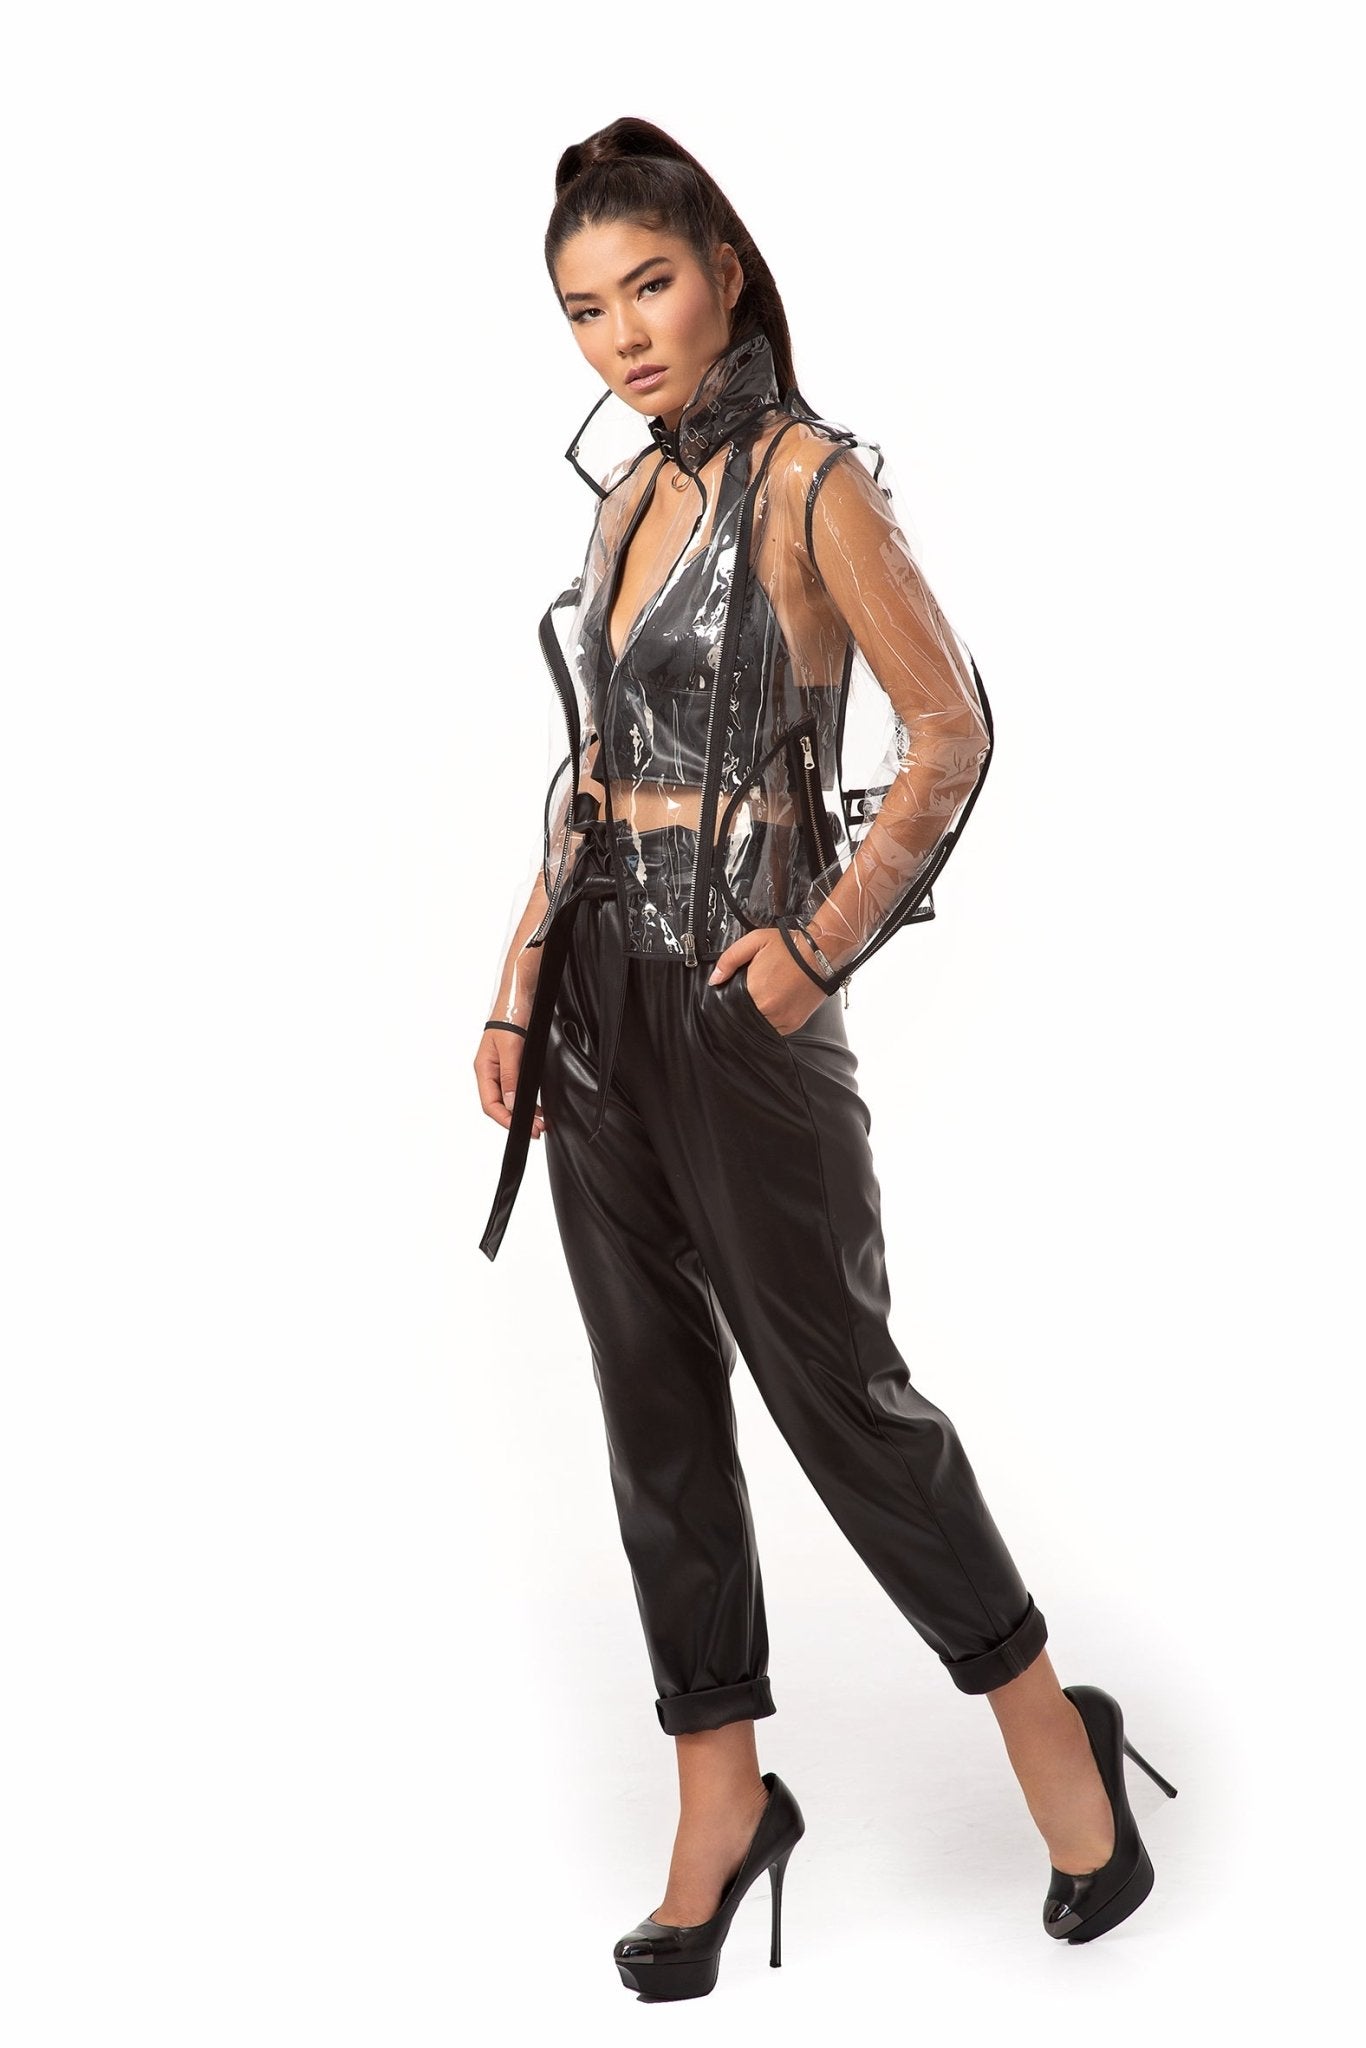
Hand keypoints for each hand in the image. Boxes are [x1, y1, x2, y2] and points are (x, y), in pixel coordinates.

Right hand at [474, 1023, 545, 1138]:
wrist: (520, 996)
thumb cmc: (511, 1016)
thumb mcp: (510, 1048)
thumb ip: (509, 1077)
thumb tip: (510, 1104)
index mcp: (484, 1069)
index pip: (490, 1104)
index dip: (506, 1120)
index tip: (524, 1128)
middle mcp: (490, 1072)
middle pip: (499, 1106)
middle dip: (517, 1121)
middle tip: (537, 1130)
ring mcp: (501, 1069)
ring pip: (509, 1099)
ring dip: (523, 1112)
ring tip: (540, 1123)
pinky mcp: (513, 1065)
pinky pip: (516, 1089)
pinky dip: (527, 1101)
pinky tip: (537, 1107)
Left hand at [707, 930, 826, 1036]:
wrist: (821, 953)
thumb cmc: (790, 947)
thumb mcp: (754, 942)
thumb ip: (729, 960)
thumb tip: (715, 979)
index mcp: (755, 991)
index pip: (730, 1007)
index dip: (727, 1003)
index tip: (728, 997)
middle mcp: (769, 1010)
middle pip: (744, 1018)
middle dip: (741, 1010)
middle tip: (747, 995)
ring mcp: (782, 1020)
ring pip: (758, 1027)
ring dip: (755, 1017)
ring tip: (760, 1000)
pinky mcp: (794, 1024)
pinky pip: (775, 1030)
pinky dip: (770, 1022)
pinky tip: (771, 1007)